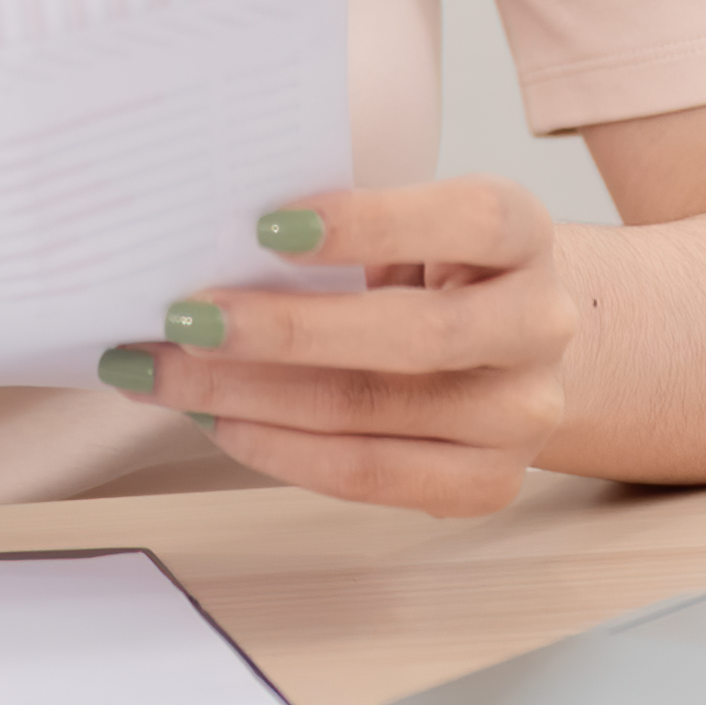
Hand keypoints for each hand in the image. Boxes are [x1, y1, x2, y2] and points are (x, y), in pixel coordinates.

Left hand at [98, 182, 580, 518]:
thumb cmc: (435, 272)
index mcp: (525, 235)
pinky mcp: (488, 483)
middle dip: (282, 329)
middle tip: (184, 317)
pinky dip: (279, 449)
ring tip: (165, 376)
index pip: (470, 221)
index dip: (370, 222)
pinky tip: (219, 422)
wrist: (513, 350)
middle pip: (414, 335)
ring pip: (375, 412)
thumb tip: (212, 250)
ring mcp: (523, 415)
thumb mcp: (412, 228)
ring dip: (249, 396)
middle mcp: (540, 325)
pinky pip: (368, 476)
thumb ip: (342, 232)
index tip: (266, 225)